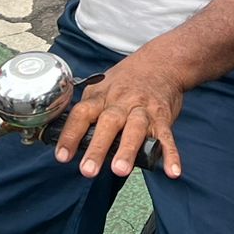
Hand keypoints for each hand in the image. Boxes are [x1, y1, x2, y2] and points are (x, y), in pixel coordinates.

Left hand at [54, 51, 184, 179]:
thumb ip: (89, 110)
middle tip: (88, 170)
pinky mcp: (163, 117)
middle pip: (108, 123)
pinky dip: (170, 154)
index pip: (82, 114)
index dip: (70, 135)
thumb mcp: (102, 87)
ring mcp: (144, 109)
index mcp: (102, 96)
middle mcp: (122, 102)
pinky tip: (172, 171)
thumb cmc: (127, 80)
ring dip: (128, 149)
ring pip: (135, 128)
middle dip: (98, 148)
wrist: (161, 62)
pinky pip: (166, 136)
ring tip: (120, 170)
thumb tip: (70, 139)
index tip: (62, 156)